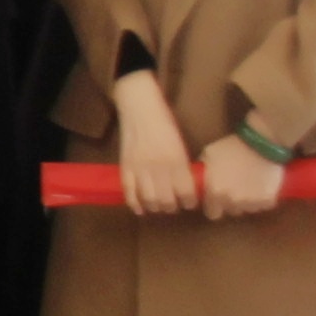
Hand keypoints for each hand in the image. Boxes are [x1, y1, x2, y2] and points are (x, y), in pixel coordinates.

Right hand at [111, 72, 195, 216]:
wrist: (139, 106)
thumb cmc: (164, 122)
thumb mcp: (180, 142)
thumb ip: (182, 165)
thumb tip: (186, 185)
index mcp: (176, 160)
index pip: (186, 192)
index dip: (189, 202)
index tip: (189, 202)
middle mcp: (159, 167)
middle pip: (166, 200)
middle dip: (172, 207)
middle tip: (174, 205)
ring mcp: (140, 168)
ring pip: (148, 200)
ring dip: (155, 207)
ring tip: (158, 205)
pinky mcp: (125, 167)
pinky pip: (129, 192)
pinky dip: (135, 204)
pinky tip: (140, 208)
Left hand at [196, 135, 289, 219]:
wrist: (262, 142)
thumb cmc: (232, 146)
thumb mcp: (210, 153)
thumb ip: (204, 170)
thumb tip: (200, 177)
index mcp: (216, 193)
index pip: (212, 213)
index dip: (214, 206)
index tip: (217, 199)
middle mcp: (232, 202)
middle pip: (231, 210)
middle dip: (231, 201)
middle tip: (235, 187)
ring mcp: (251, 204)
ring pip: (247, 209)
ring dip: (247, 200)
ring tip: (249, 184)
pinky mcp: (268, 202)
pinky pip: (262, 205)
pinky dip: (262, 198)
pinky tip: (262, 185)